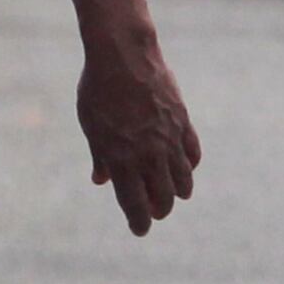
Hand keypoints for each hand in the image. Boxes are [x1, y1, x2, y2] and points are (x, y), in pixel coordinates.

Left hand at [74, 25, 201, 235]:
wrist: (123, 53)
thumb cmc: (99, 89)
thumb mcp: (91, 125)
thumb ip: (99, 156)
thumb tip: (101, 180)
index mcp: (120, 158)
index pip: (134, 203)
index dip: (139, 222)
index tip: (140, 230)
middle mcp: (147, 153)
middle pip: (162, 197)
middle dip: (160, 210)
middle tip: (156, 212)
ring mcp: (168, 137)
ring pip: (182, 179)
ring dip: (179, 192)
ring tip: (175, 196)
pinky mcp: (182, 120)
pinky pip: (192, 153)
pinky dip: (190, 166)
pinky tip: (186, 169)